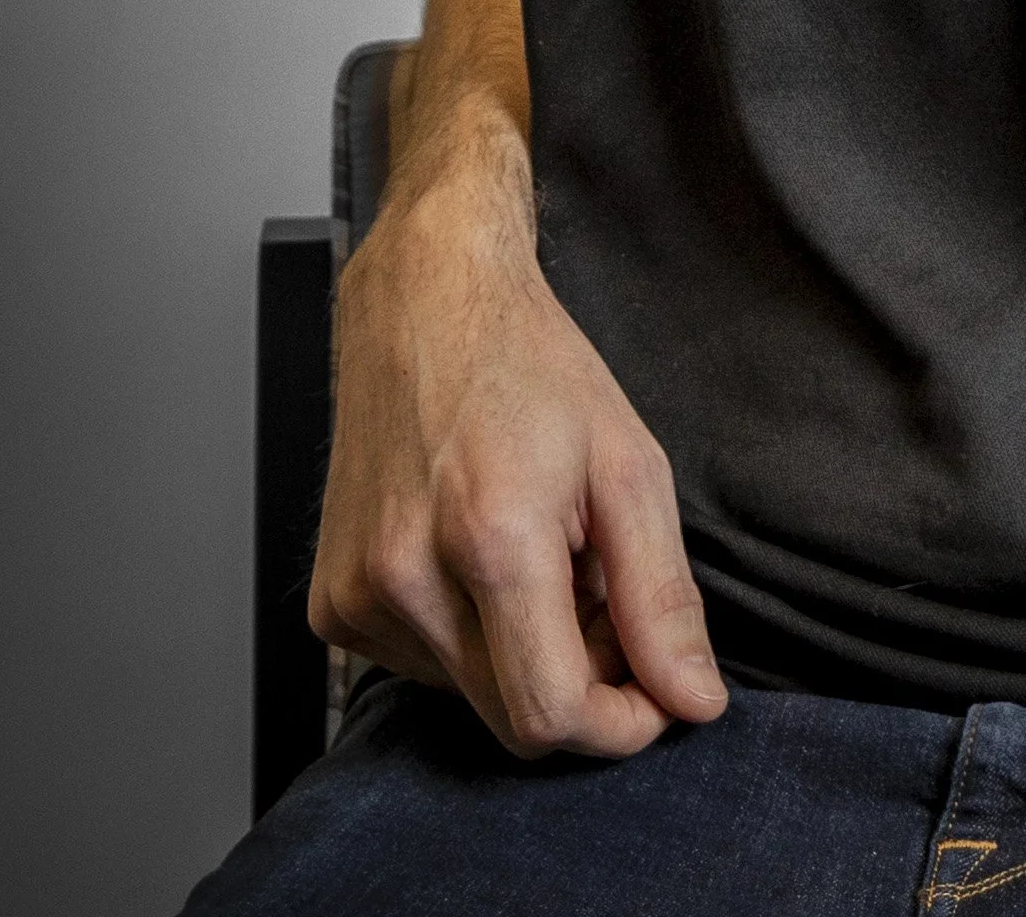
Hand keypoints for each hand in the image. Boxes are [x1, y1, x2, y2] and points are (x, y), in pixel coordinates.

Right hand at [307, 122, 726, 757]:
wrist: (426, 303)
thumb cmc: (531, 369)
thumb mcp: (628, 467)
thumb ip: (660, 597)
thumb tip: (694, 701)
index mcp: (491, 538)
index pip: (552, 715)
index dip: (619, 722)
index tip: (655, 690)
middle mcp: (406, 577)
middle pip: (513, 719)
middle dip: (578, 681)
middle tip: (599, 592)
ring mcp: (358, 596)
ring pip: (470, 698)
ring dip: (522, 653)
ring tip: (538, 555)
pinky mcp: (331, 606)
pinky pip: (422, 670)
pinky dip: (468, 638)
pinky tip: (480, 559)